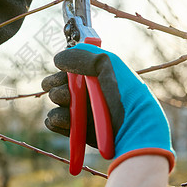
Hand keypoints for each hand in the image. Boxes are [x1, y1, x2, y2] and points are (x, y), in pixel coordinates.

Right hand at [42, 43, 174, 173]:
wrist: (133, 129)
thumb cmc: (124, 93)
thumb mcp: (107, 63)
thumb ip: (81, 55)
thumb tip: (58, 59)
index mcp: (96, 74)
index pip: (69, 65)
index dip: (64, 66)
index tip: (65, 69)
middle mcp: (87, 91)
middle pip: (57, 82)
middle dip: (57, 82)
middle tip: (68, 88)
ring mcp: (81, 111)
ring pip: (54, 100)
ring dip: (60, 100)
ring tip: (73, 105)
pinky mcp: (76, 131)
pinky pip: (53, 121)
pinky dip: (58, 119)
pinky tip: (69, 120)